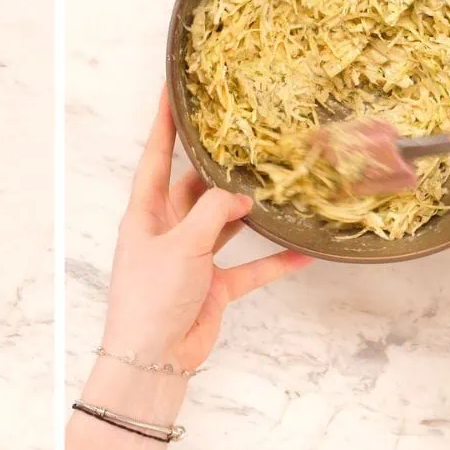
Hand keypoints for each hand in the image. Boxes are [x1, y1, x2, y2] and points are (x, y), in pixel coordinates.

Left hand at [101, 90, 312, 372]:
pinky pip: (249, 267)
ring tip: (278, 184)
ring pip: (224, 223)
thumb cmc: (151, 296)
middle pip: (195, 187)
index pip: (156, 157)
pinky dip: (273, 261)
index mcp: (146, 212)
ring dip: (249, 211)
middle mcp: (168, 229)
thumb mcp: (180, 245)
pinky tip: (302, 252)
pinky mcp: (213, 286)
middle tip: (247, 138)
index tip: (171, 91)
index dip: (163, 124)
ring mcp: (192, 257)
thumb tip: (240, 197)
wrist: (153, 358)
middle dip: (218, 167)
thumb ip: (213, 214)